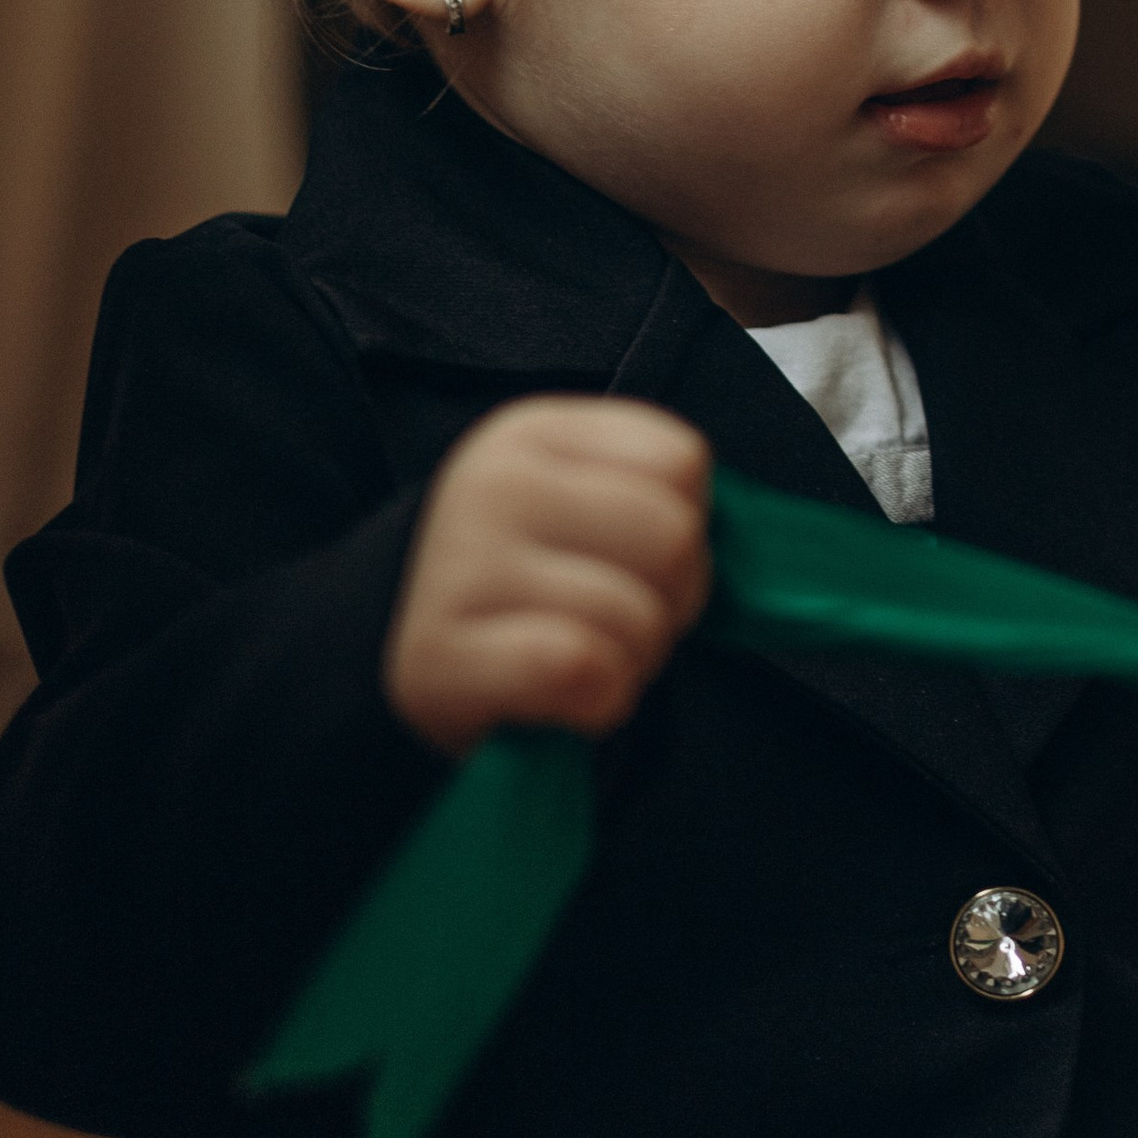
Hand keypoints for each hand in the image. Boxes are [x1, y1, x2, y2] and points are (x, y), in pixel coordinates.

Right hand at [384, 398, 711, 759]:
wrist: (393, 664)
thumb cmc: (520, 588)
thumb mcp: (576, 510)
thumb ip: (649, 499)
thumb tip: (745, 539)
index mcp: (534, 434)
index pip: (683, 460)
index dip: (686, 524)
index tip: (637, 560)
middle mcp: (493, 485)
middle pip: (674, 535)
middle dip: (671, 600)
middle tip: (620, 622)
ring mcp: (460, 567)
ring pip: (636, 616)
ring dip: (634, 661)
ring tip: (583, 659)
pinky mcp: (442, 656)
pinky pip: (583, 670)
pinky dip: (600, 703)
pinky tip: (566, 700)